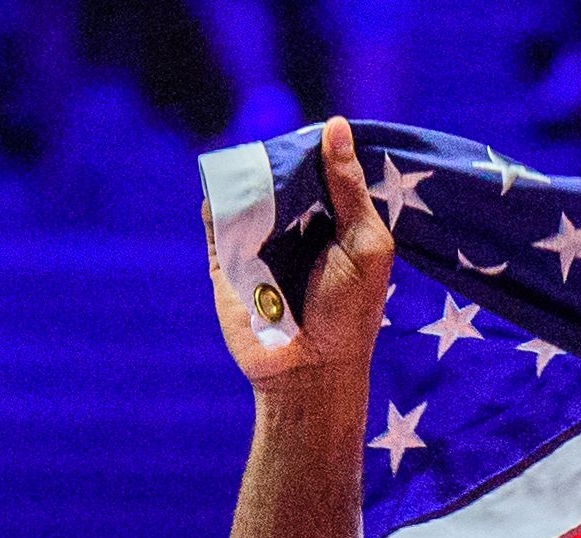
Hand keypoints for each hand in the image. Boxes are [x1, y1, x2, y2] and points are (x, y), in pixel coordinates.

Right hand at [206, 116, 393, 395]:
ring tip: (263, 182)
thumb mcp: (366, 245)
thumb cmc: (349, 312)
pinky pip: (214, 217)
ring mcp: (257, 240)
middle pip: (280, 174)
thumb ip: (350, 188)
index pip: (320, 169)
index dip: (316, 150)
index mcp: (334, 221)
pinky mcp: (223, 256)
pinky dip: (218, 200)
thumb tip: (335, 125)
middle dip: (279, 161)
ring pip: (245, 190)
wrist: (309, 369)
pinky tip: (229, 194)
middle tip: (286, 159)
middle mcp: (295, 227)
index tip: (318, 134)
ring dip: (248, 179)